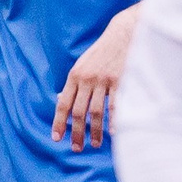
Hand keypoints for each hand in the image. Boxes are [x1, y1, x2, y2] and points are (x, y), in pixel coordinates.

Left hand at [53, 10, 136, 151]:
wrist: (124, 34)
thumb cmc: (103, 52)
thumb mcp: (83, 64)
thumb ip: (73, 83)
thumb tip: (61, 100)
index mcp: (75, 75)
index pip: (63, 104)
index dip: (59, 122)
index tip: (57, 138)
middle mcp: (87, 79)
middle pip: (78, 112)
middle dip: (76, 132)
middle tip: (76, 148)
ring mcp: (104, 80)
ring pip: (96, 111)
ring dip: (94, 131)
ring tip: (94, 144)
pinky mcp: (120, 80)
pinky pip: (115, 105)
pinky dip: (113, 120)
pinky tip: (112, 132)